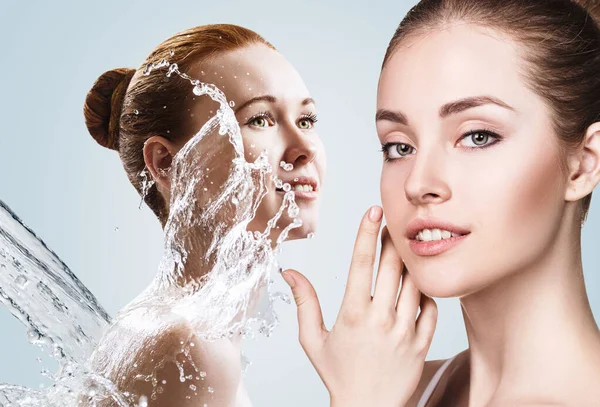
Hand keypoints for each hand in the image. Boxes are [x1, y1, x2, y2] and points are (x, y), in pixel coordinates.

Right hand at [281, 206, 437, 406]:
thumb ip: (304, 302)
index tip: (373, 210)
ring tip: (407, 247)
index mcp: (352, 314)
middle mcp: (381, 319)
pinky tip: (419, 282)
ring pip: (414, 283)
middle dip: (392, 238)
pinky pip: (432, 308)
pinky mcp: (422, 343)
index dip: (366, 232)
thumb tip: (289, 272)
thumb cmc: (338, 374)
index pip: (361, 263)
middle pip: (392, 266)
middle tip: (393, 222)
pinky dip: (427, 291)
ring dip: (411, 261)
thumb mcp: (313, 339)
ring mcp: (405, 331)